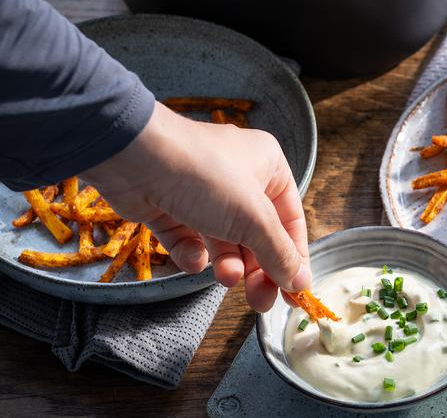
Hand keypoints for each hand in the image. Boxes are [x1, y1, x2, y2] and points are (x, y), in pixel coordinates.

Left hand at [81, 103, 310, 310]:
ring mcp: (202, 192)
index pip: (290, 221)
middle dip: (258, 269)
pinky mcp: (170, 207)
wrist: (132, 158)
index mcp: (269, 168)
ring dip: (227, 263)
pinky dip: (192, 253)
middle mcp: (239, 178)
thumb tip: (300, 282)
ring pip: (224, 240)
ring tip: (224, 277)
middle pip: (257, 235)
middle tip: (261, 301)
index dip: (294, 258)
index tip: (295, 293)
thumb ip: (278, 253)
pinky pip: (189, 239)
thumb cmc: (205, 176)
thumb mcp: (253, 218)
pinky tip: (191, 257)